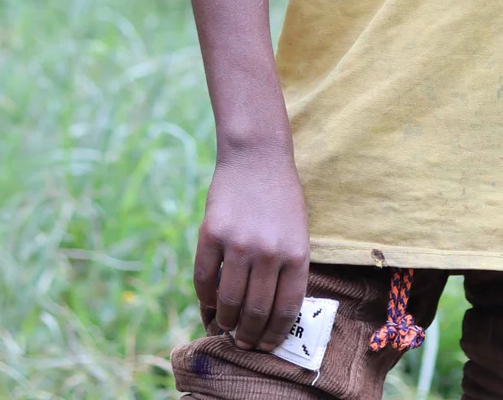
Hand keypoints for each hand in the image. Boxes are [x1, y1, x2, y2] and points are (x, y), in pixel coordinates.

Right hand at [193, 145, 309, 351]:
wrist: (257, 156)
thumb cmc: (281, 198)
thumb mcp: (297, 233)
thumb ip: (288, 272)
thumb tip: (270, 317)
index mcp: (296, 254)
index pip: (285, 311)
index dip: (273, 335)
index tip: (265, 346)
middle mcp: (269, 253)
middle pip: (256, 313)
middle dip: (249, 335)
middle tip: (243, 341)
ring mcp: (238, 243)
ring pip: (228, 302)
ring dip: (225, 321)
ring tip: (225, 325)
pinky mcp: (211, 234)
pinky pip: (204, 280)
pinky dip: (205, 298)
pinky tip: (210, 302)